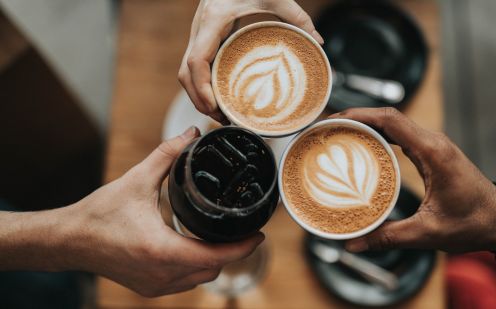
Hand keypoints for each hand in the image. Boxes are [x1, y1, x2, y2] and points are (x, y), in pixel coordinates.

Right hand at [61, 127, 262, 296]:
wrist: (69, 241)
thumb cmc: (99, 214)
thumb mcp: (136, 180)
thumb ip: (167, 155)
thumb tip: (190, 134)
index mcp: (163, 250)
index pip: (217, 256)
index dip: (243, 246)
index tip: (259, 233)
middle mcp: (162, 274)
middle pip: (213, 269)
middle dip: (232, 252)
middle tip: (241, 230)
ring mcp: (155, 285)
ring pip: (200, 278)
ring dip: (214, 260)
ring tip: (221, 236)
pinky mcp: (149, 288)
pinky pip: (184, 282)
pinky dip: (195, 268)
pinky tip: (194, 248)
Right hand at [178, 0, 323, 122]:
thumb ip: (297, 16)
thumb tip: (317, 40)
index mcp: (213, 21)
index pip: (196, 61)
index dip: (201, 88)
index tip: (214, 106)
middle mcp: (200, 30)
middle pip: (185, 74)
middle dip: (199, 100)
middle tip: (221, 118)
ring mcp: (198, 35)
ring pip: (185, 73)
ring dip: (198, 96)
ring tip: (220, 114)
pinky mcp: (203, 38)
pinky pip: (194, 67)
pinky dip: (201, 85)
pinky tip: (218, 96)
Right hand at [329, 108, 495, 252]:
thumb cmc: (474, 223)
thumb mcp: (427, 233)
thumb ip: (387, 237)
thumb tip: (353, 244)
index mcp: (433, 152)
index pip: (390, 119)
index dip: (358, 115)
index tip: (333, 120)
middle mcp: (433, 142)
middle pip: (387, 117)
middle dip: (355, 118)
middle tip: (327, 129)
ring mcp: (433, 146)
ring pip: (393, 124)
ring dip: (365, 125)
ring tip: (337, 134)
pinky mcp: (431, 153)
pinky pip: (400, 136)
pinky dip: (378, 136)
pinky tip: (361, 147)